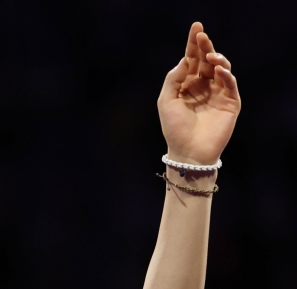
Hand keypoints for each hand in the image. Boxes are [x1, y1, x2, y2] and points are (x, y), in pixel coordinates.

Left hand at [158, 22, 240, 165]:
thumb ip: (173, 78)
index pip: (192, 60)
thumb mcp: (166, 101)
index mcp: (188, 85)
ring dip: (217, 59)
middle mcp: (203, 86)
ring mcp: (218, 94)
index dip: (193, 44)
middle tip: (202, 36)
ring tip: (211, 57)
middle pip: (207, 60)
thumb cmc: (175, 129)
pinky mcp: (230, 103)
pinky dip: (226, 75)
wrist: (188, 152)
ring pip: (221, 68)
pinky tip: (218, 70)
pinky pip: (230, 84)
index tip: (196, 28)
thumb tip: (186, 59)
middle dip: (205, 46)